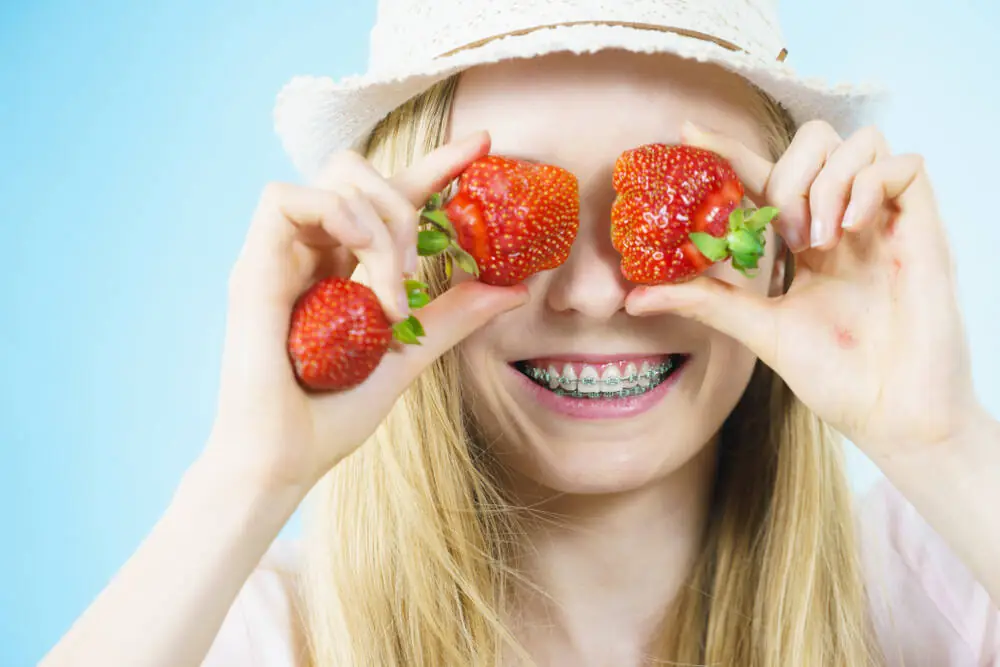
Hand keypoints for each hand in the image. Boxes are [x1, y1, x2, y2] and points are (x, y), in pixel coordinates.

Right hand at [205, 130, 528, 490]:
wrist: (283, 462)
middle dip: (407, 201)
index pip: (388, 196)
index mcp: (341, 267)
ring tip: (391, 285)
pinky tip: (362, 257)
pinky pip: (286, 198)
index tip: (483, 146)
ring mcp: (279, 255)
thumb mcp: (407, 356)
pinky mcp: (252, 266)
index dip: (435, 165)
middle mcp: (310, 251)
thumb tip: (511, 289)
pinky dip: (337, 215)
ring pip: (333, 176)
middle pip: (360, 171)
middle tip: (420, 267)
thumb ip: (450, 318)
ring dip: (382, 220)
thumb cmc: (332, 417)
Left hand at [626, 120, 979, 457]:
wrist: (892, 414)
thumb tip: (633, 298)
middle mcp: (842, 219)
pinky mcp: (923, 226)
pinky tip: (851, 230)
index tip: (685, 135)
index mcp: (803, 239)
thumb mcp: (758, 329)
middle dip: (788, 173)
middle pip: (815, 139)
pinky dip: (869, 185)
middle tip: (784, 234)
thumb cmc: (834, 377)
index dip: (727, 148)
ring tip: (818, 240)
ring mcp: (883, 220)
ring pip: (859, 141)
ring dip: (827, 181)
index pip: (763, 174)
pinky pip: (904, 164)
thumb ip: (704, 302)